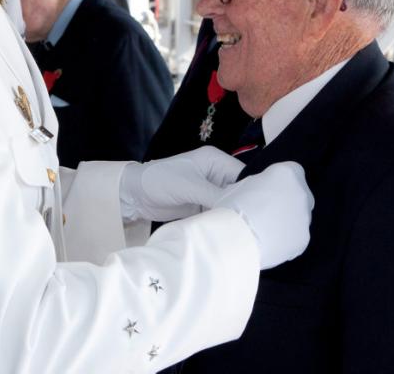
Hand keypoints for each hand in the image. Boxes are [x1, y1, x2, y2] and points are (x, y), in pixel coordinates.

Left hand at [120, 146, 245, 221]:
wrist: (134, 194)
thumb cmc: (160, 180)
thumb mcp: (189, 187)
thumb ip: (215, 196)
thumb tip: (238, 210)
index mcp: (215, 160)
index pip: (243, 175)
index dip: (252, 192)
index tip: (259, 211)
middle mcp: (216, 174)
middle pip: (239, 191)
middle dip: (242, 206)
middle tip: (252, 224)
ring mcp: (209, 190)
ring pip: (229, 204)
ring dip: (231, 215)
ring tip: (242, 231)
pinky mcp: (202, 205)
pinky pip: (218, 213)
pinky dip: (221, 221)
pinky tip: (227, 232)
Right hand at [214, 162, 313, 269]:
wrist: (235, 240)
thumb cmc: (231, 208)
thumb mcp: (240, 184)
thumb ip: (258, 185)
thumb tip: (260, 191)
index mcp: (286, 173)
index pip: (292, 171)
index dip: (279, 181)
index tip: (267, 190)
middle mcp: (301, 193)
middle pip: (299, 194)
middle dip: (287, 201)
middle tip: (266, 211)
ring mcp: (304, 217)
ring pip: (298, 217)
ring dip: (286, 221)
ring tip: (265, 230)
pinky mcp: (303, 239)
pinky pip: (296, 237)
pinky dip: (285, 239)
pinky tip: (269, 242)